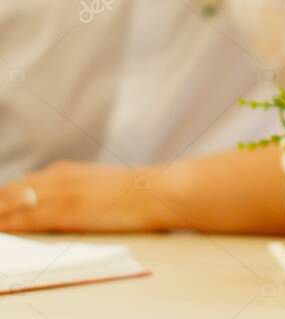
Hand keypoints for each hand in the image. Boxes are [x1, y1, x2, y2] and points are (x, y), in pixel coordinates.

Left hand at [0, 161, 177, 231]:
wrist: (154, 190)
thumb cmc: (130, 192)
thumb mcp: (94, 184)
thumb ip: (70, 189)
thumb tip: (49, 201)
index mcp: (63, 171)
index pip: (19, 186)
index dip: (1, 199)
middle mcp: (58, 178)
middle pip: (12, 193)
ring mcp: (63, 194)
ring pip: (16, 204)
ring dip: (0, 213)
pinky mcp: (69, 211)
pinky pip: (31, 219)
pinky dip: (11, 224)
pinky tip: (2, 229)